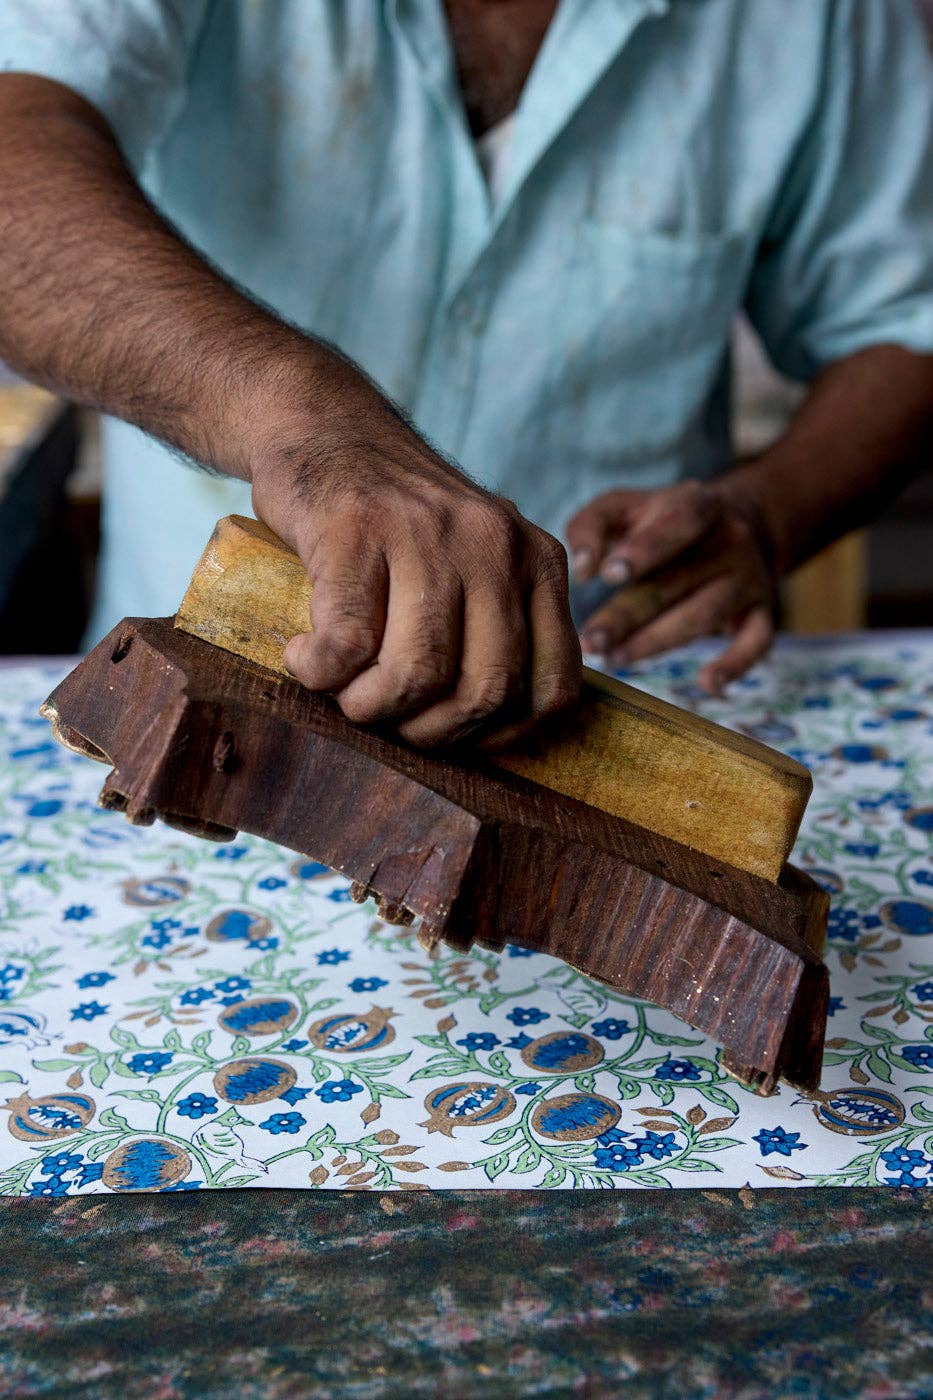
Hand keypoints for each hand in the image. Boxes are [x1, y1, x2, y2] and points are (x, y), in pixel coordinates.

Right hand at [251, 375, 580, 746]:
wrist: (324, 428)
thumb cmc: (397, 521)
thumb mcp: (476, 561)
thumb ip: (498, 628)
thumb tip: (489, 733)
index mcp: (538, 561)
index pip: (553, 686)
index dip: (503, 735)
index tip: (457, 735)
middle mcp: (495, 545)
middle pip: (486, 690)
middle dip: (431, 731)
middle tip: (390, 718)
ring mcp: (427, 533)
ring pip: (418, 674)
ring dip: (370, 707)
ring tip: (343, 691)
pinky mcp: (356, 530)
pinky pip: (347, 645)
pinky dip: (318, 672)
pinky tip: (304, 657)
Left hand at [566, 478, 777, 693]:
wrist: (744, 521)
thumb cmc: (663, 519)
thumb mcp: (627, 505)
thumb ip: (592, 525)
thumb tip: (583, 570)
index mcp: (697, 507)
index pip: (676, 525)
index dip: (645, 549)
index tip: (608, 574)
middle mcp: (730, 541)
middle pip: (675, 583)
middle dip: (629, 616)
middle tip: (591, 642)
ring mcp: (749, 578)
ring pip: (703, 616)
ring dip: (657, 642)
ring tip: (615, 659)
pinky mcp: (763, 611)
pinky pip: (756, 641)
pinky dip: (736, 664)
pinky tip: (708, 684)